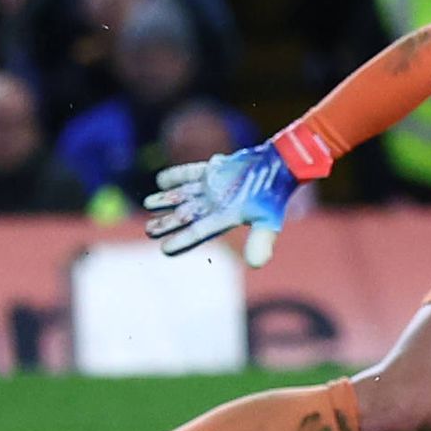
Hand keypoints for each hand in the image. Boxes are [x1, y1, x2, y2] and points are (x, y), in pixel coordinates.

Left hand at [143, 142, 296, 267]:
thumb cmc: (275, 195)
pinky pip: (189, 174)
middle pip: (186, 215)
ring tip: (148, 204)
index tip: (164, 249)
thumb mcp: (269, 220)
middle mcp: (216, 204)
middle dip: (167, 223)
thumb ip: (260, 241)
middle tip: (149, 230)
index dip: (182, 241)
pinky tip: (161, 181)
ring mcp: (214, 187)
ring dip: (166, 200)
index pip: (199, 232)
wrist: (283, 165)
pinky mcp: (215, 170)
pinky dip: (175, 176)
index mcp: (225, 218)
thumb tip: (255, 265)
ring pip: (184, 195)